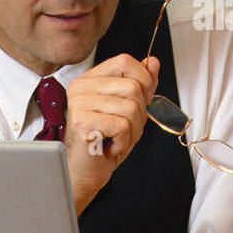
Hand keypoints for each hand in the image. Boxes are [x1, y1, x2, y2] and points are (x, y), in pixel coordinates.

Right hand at [64, 53, 159, 213]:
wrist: (85, 172)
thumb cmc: (104, 142)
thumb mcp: (129, 109)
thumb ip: (140, 84)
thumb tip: (153, 62)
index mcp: (90, 79)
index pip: (125, 61)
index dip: (144, 80)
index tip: (142, 100)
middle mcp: (81, 87)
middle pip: (133, 86)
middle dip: (140, 113)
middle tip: (124, 128)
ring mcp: (79, 103)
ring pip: (131, 107)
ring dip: (132, 130)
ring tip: (115, 138)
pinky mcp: (82, 122)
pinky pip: (123, 126)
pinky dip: (123, 141)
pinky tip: (109, 145)